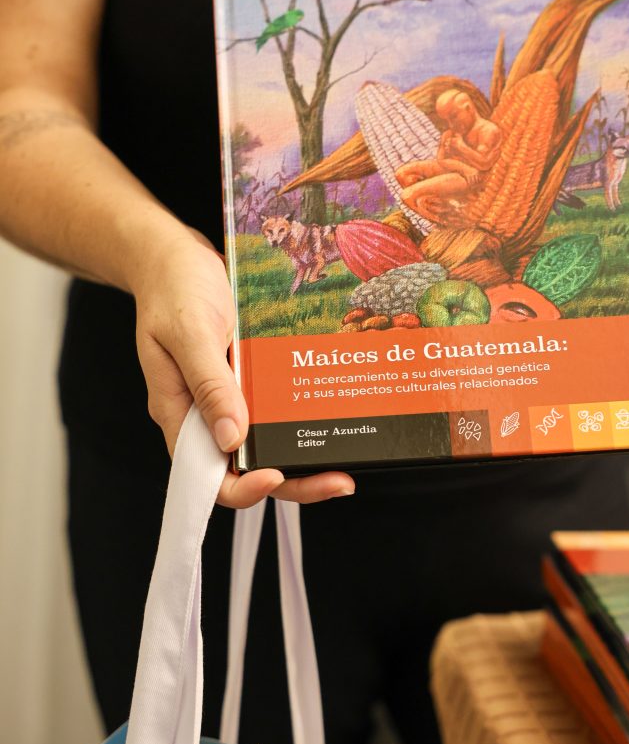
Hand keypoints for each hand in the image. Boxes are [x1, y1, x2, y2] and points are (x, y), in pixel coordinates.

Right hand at [132, 228, 354, 506]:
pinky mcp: (244, 380)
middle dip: (294, 481)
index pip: (207, 476)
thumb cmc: (171, 287)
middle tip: (338, 481)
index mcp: (178, 413)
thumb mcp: (189, 330)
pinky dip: (298, 418)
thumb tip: (231, 439)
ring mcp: (226, 398)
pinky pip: (271, 409)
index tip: (276, 476)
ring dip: (302, 455)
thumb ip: (208, 383)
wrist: (172, 255)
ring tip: (343, 459)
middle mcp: (203, 415)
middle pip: (247, 468)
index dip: (244, 488)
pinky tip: (328, 415)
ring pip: (265, 443)